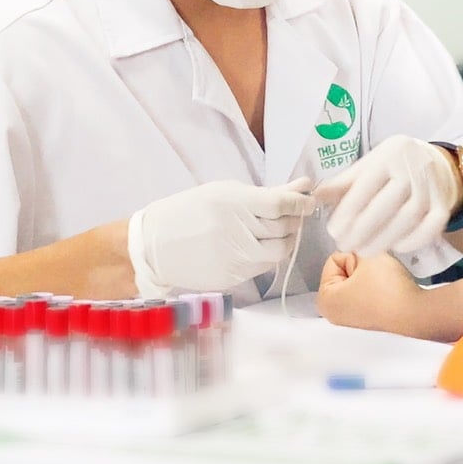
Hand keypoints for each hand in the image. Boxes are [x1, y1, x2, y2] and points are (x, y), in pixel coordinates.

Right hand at [128, 179, 312, 293]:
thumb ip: (266, 193)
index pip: (281, 204)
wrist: (154, 247)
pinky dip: (267, 255)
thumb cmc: (190, 211)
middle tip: (293, 214)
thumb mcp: (224, 192)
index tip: (308, 200)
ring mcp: (236, 258)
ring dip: (286, 240)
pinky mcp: (233, 278)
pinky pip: (263, 267)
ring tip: (277, 231)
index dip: (300, 202)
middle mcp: (238, 231)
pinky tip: (257, 246)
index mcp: (234, 203)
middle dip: (294, 220)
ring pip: (280, 251)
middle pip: (284, 227)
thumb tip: (303, 185)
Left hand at [315, 136, 460, 256]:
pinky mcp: (444, 205)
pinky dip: (412, 241)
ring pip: (408, 218)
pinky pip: (430, 228)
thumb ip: (343, 183)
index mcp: (389, 155)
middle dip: (363, 229)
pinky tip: (394, 247)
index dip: (348, 211)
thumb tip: (314, 197)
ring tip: (364, 251)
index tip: (333, 231)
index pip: (366, 185)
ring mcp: (432, 187)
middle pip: (387, 204)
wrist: (438, 164)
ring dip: (384, 239)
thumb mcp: (368, 166)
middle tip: (345, 245)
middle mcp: (413, 168)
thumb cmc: (394, 167)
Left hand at [318, 250, 425, 333]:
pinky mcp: (367, 321)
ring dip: (370, 277)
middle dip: (360, 268)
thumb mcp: (366, 254)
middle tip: (376, 276)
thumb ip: (354, 246)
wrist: (414, 313)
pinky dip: (376, 289)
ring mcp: (351, 320)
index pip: (335, 259)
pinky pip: (368, 293)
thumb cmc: (389, 292)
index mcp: (325, 300)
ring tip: (382, 285)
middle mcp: (334, 314)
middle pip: (344, 271)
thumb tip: (355, 248)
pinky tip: (386, 294)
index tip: (367, 270)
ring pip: (357, 281)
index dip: (354, 258)